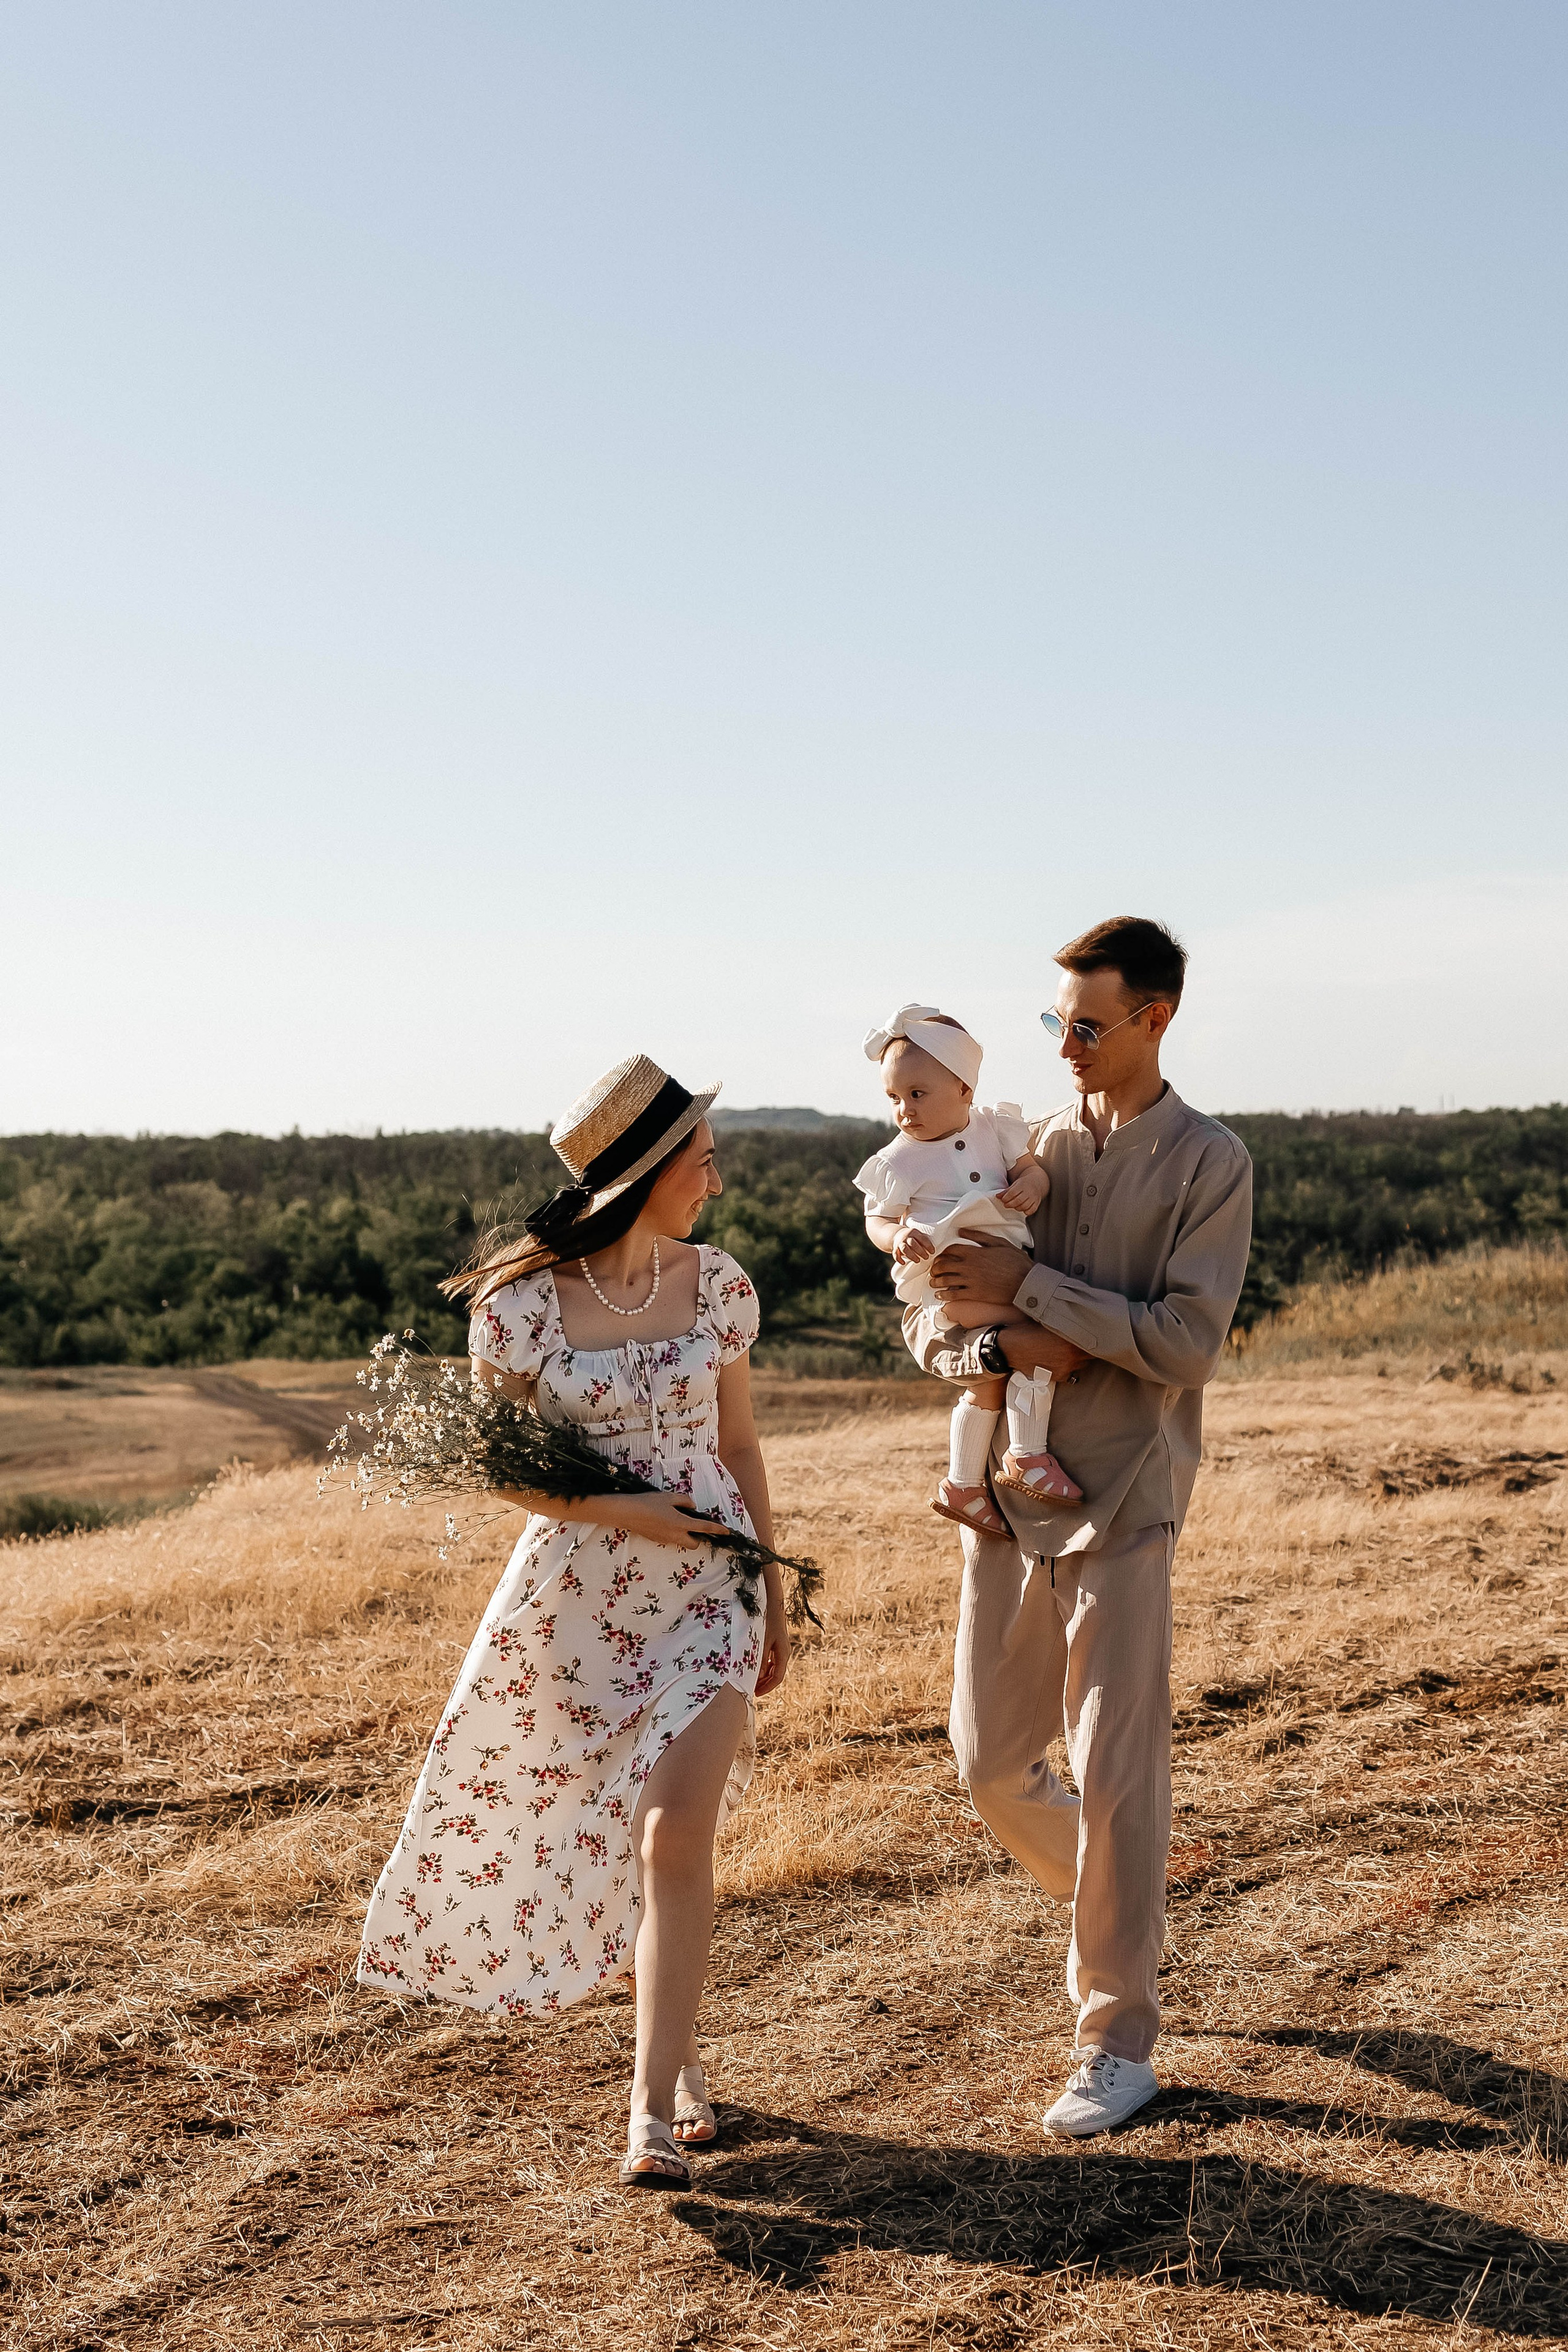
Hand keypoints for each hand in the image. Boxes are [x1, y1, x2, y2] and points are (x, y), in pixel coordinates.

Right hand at [587, 1491, 732, 1547]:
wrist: (628, 1513)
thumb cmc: (650, 1503)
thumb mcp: (669, 1497)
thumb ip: (684, 1501)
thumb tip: (692, 1506)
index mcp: (681, 1524)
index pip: (704, 1528)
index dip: (717, 1530)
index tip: (727, 1532)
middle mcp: (676, 1535)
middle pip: (694, 1544)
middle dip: (699, 1538)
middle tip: (695, 1526)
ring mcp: (666, 1540)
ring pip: (682, 1542)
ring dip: (685, 1536)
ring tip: (678, 1521)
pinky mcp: (657, 1540)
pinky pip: (671, 1539)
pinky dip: (674, 1534)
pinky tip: (665, 1522)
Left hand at [754, 1599, 791, 1695]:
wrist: (773, 1604)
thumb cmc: (767, 1621)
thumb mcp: (762, 1641)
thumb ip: (760, 1659)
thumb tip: (757, 1677)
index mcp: (783, 1653)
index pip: (777, 1677)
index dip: (767, 1688)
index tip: (756, 1694)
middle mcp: (784, 1653)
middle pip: (776, 1675)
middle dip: (765, 1684)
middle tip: (752, 1690)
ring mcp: (781, 1649)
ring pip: (774, 1669)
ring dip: (764, 1677)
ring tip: (752, 1682)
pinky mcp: (777, 1645)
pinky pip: (772, 1662)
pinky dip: (765, 1668)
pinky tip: (755, 1669)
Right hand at [893, 1225, 934, 1265]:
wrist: (897, 1234)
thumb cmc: (912, 1237)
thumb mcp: (918, 1235)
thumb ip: (925, 1240)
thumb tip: (940, 1247)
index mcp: (914, 1232)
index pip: (922, 1238)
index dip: (928, 1245)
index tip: (933, 1252)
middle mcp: (906, 1236)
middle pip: (913, 1243)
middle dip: (920, 1251)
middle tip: (926, 1257)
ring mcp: (900, 1242)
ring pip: (904, 1248)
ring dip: (911, 1255)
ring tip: (917, 1261)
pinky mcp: (895, 1248)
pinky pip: (895, 1254)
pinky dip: (899, 1259)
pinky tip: (903, 1263)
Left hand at [928, 1232, 1033, 1306]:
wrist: (1026, 1282)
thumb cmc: (1015, 1261)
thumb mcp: (999, 1242)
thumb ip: (979, 1236)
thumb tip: (961, 1230)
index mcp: (974, 1252)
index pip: (950, 1250)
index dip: (943, 1252)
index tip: (941, 1256)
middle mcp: (969, 1266)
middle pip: (944, 1265)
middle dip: (936, 1267)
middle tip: (933, 1270)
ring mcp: (971, 1281)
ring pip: (946, 1280)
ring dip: (936, 1281)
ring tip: (933, 1282)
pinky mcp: (974, 1294)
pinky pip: (954, 1294)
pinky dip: (944, 1295)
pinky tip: (940, 1295)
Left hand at [999, 1162, 1048, 1212]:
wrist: (1037, 1182)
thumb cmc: (1023, 1184)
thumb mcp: (1015, 1184)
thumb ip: (1006, 1191)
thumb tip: (997, 1196)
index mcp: (1022, 1185)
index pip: (1013, 1193)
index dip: (1006, 1198)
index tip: (1003, 1200)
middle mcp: (1029, 1192)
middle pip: (1018, 1200)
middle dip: (1010, 1204)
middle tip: (1006, 1205)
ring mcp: (1033, 1198)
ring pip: (1024, 1206)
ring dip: (1017, 1208)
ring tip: (1013, 1206)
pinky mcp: (1037, 1203)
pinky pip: (1031, 1210)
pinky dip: (1026, 1211)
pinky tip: (1022, 1209)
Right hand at [1001, 1326, 1089, 1378]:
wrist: (1009, 1349)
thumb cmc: (1026, 1331)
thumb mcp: (1047, 1322)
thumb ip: (1065, 1323)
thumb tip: (1078, 1318)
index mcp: (1071, 1336)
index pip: (1095, 1338)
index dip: (1095, 1334)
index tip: (1094, 1332)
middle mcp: (1072, 1353)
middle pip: (1092, 1353)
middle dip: (1087, 1347)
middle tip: (1080, 1342)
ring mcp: (1067, 1366)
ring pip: (1083, 1363)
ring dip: (1080, 1358)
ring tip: (1069, 1351)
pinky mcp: (1059, 1376)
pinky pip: (1073, 1373)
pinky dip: (1070, 1368)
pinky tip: (1061, 1361)